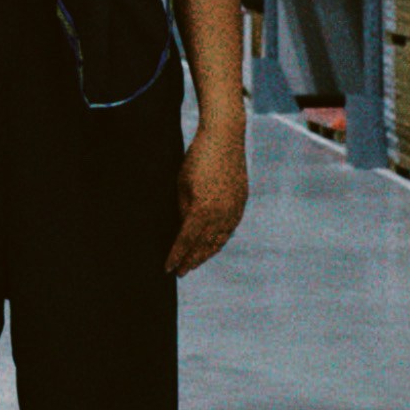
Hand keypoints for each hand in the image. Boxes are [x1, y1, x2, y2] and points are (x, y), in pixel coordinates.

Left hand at [166, 117, 247, 275]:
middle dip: (191, 260)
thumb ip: (183, 210)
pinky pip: (229, 229)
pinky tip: (213, 245)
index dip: (176, 256)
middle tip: (181, 271)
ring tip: (195, 262)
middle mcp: (221, 215)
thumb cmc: (197, 159)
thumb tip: (184, 227)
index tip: (168, 268)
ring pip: (219, 240)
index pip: (186, 241)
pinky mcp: (241, 203)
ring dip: (206, 253)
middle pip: (203, 245)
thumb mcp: (182, 185)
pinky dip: (220, 240)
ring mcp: (234, 210)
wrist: (225, 139)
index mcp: (202, 210)